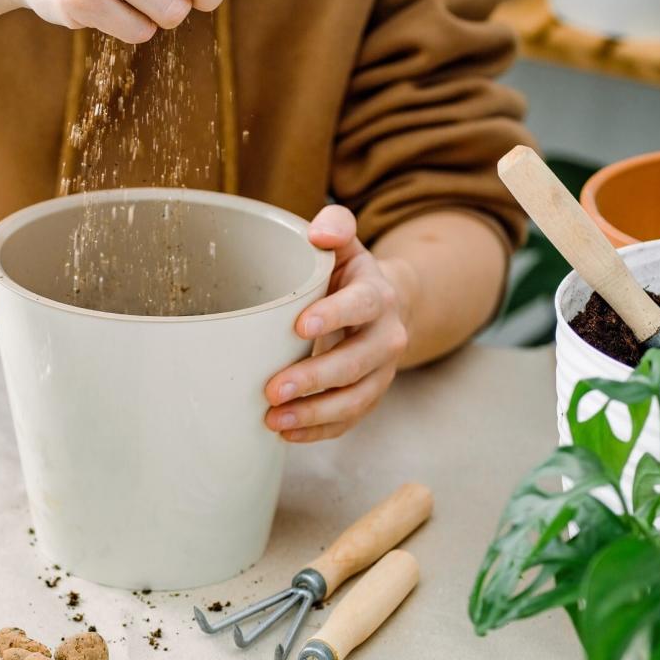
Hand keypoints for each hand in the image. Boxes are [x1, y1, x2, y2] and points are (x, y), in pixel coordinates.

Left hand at [264, 206, 411, 441]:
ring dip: (314, 413)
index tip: (300, 327)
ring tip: (274, 419)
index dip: (334, 316)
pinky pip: (349, 419)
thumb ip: (334, 227)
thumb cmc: (348, 274)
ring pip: (355, 398)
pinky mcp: (369, 395)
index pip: (361, 306)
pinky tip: (286, 432)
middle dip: (314, 379)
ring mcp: (381, 372)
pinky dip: (319, 430)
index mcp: (377, 295)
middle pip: (355, 363)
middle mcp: (386, 337)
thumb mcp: (345, 244)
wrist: (384, 304)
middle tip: (273, 389)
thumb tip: (318, 232)